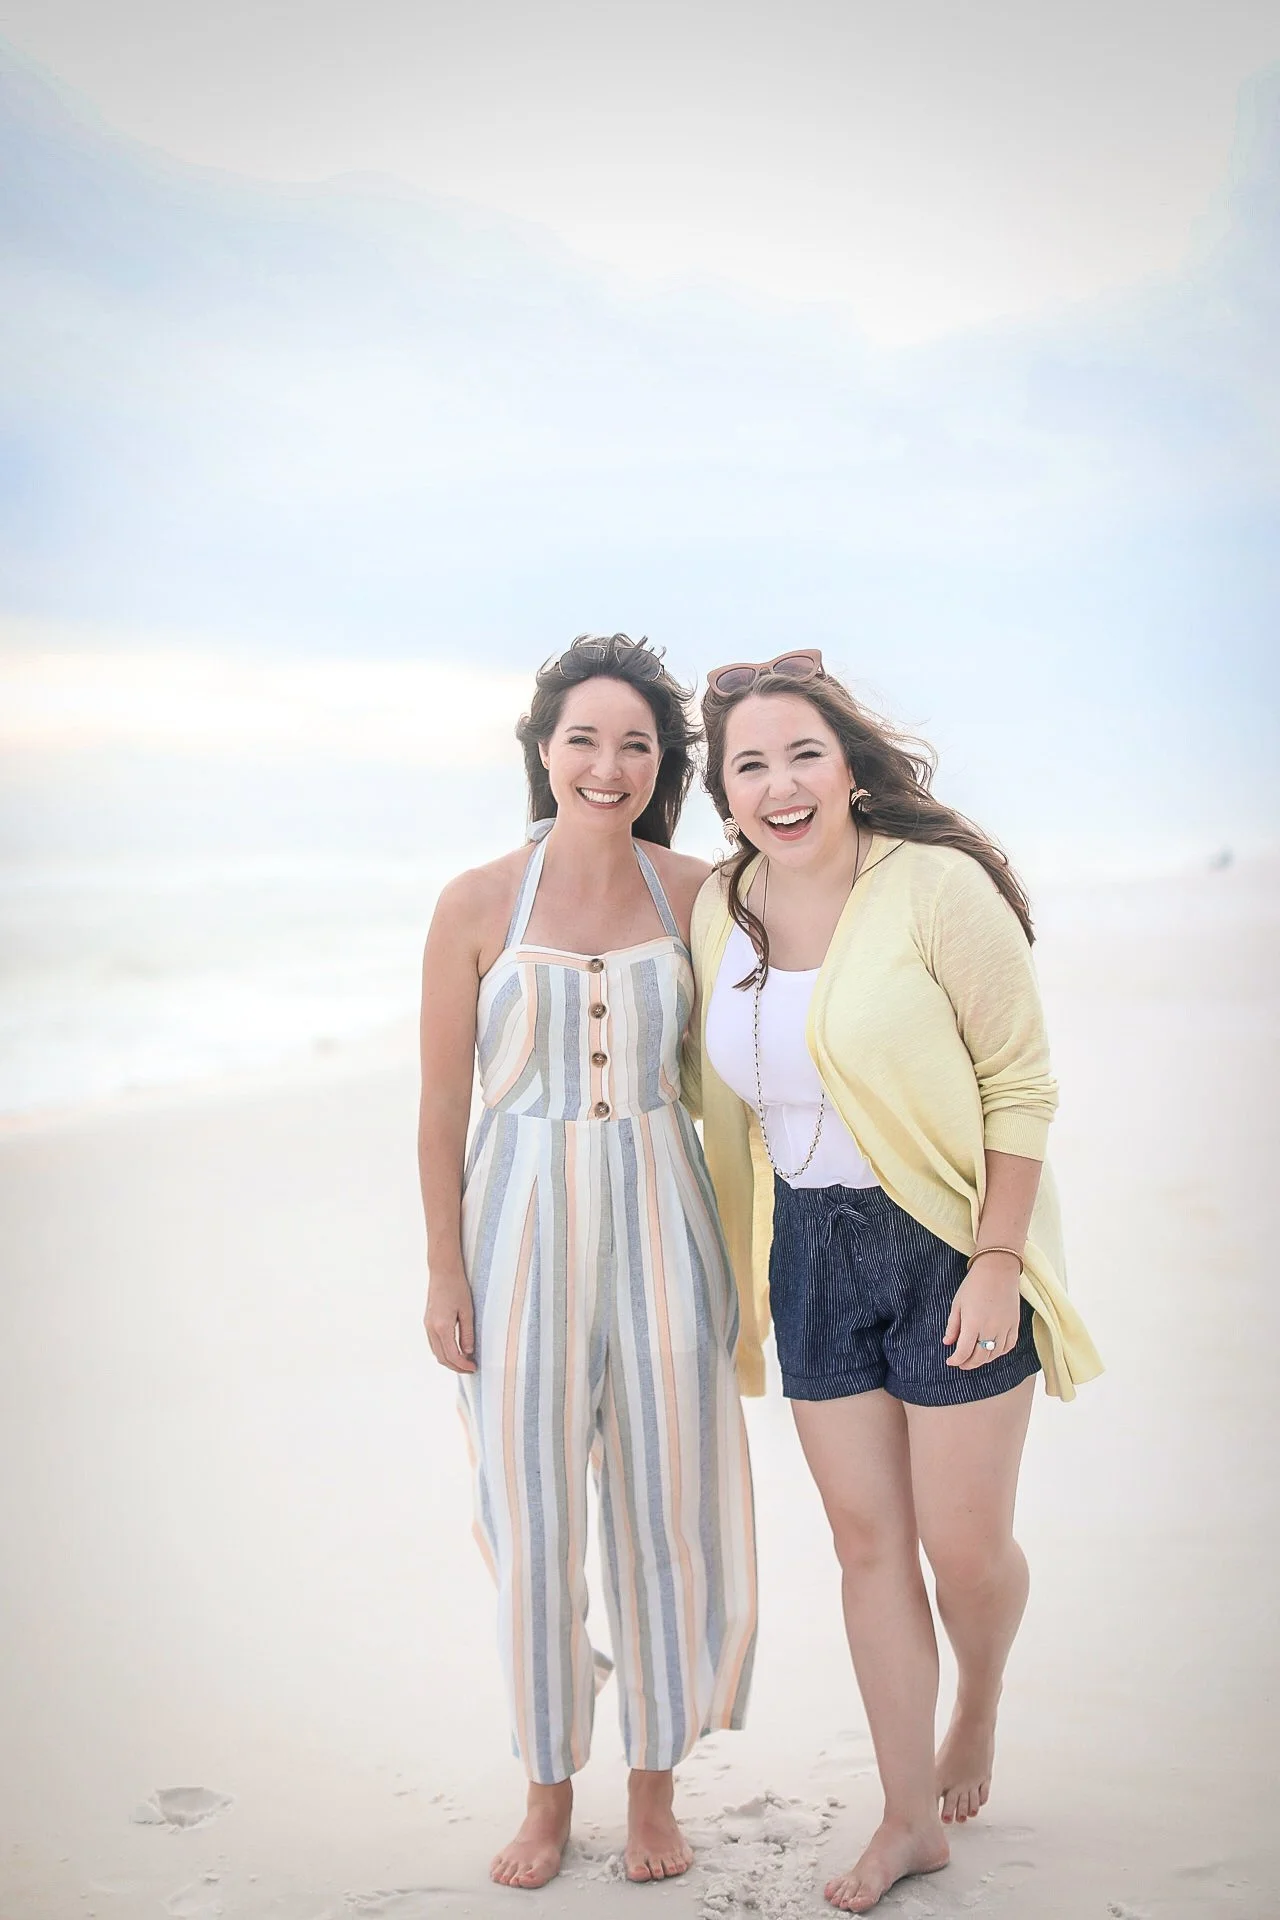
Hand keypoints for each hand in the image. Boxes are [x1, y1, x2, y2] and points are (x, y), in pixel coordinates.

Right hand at [424, 1269, 476, 1373]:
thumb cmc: (457, 1288)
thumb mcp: (467, 1311)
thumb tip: (468, 1352)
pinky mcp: (427, 1322)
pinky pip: (434, 1343)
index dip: (463, 1365)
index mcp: (442, 1327)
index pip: (452, 1355)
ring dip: (449, 1360)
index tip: (474, 1368)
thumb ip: (467, 1333)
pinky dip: (443, 1351)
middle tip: (470, 1368)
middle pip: (442, 1357)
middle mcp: (431, 1328)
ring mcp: (427, 1325)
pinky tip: (454, 1350)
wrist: (442, 1271)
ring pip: (436, 1352)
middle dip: (456, 1366)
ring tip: (464, 1362)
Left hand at [943, 1254, 1020, 1368]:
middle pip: (979, 1358)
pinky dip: (999, 1353)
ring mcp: (1005, 1328)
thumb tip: (947, 1343)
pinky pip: (1009, 1346)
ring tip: (974, 1358)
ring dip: (983, 1360)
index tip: (950, 1361)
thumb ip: (953, 1326)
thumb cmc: (974, 1284)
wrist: (998, 1269)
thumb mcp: (957, 1303)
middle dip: (968, 1364)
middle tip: (961, 1363)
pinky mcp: (1015, 1325)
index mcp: (972, 1324)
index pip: (963, 1352)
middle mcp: (989, 1329)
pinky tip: (992, 1351)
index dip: (956, 1360)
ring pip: (994, 1355)